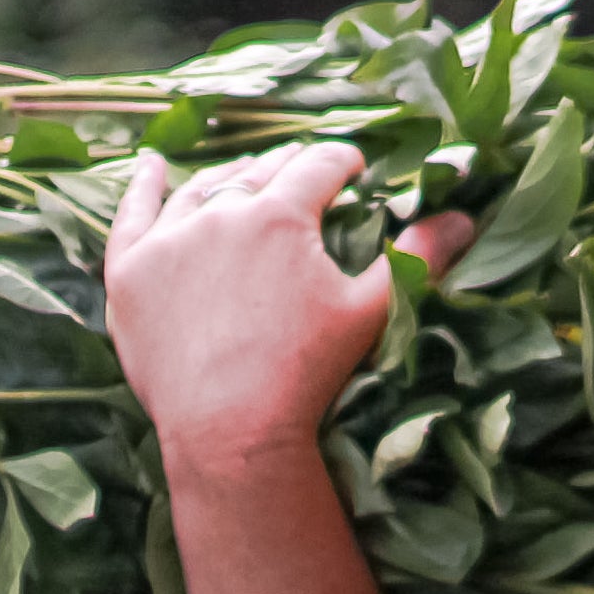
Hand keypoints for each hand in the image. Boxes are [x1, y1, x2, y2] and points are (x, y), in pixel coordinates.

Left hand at [104, 145, 464, 476]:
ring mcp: (168, 241)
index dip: (343, 163)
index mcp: (281, 213)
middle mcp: (220, 213)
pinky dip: (143, 187)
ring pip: (201, 191)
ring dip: (230, 177)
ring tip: (248, 174)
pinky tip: (152, 166)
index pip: (319, 166)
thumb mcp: (371, 310)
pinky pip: (133, 215)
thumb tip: (464, 217)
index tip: (355, 171)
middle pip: (260, 173)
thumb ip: (418, 258)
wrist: (229, 430)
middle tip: (307, 173)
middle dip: (290, 168)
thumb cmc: (307, 372)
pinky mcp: (130, 273)